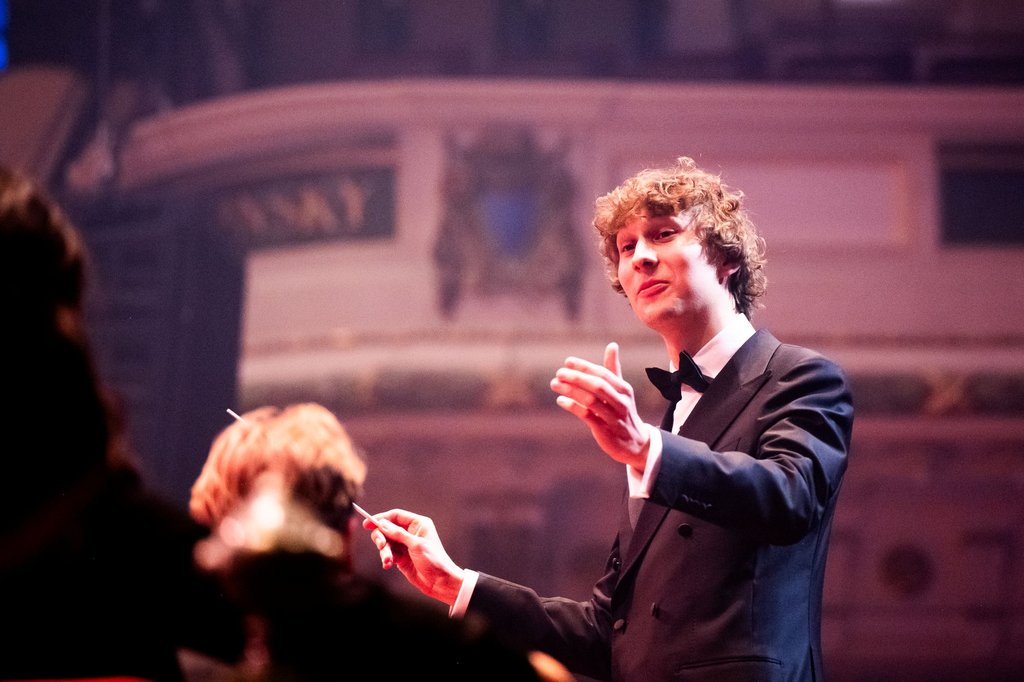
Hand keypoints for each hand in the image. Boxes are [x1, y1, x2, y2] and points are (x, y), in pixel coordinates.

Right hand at [363, 509, 464, 605]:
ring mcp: (405, 545)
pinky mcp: (401, 557)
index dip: (381, 518)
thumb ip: (398, 534)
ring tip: (388, 561)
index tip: (367, 524)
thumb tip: (382, 524)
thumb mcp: (416, 545)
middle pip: (387, 529)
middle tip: (381, 546)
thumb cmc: (434, 560)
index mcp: (418, 524)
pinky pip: (388, 554)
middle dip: (381, 537)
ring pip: (386, 543)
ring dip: (384, 551)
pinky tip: (388, 565)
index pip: (396, 516)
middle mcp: (410, 532)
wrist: (440, 582)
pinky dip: (386, 559)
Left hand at [550, 342, 650, 470]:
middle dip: (577, 378)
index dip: (585, 367)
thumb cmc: (623, 411)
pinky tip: (561, 400)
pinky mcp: (605, 432)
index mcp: (624, 389)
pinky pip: (588, 417)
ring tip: (555, 384)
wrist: (635, 443)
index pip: (603, 374)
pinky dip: (573, 407)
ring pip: (591, 401)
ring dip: (571, 391)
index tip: (568, 361)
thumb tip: (612, 345)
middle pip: (598, 386)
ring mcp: (614, 418)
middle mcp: (621, 402)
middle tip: (559, 373)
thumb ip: (613, 369)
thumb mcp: (621, 391)